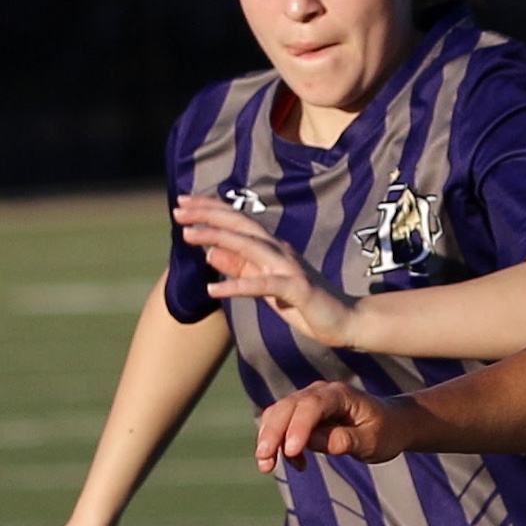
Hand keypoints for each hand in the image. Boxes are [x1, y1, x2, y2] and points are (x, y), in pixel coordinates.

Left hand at [173, 195, 358, 345]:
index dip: (210, 210)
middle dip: (207, 215)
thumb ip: (240, 268)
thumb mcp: (265, 286)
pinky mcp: (297, 289)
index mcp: (273, 248)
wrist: (347, 321)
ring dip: (217, 238)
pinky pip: (262, 285)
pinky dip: (237, 285)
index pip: (238, 221)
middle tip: (177, 209)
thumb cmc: (307, 304)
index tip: (183, 204)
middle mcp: (280, 251)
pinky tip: (212, 288)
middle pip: (240, 225)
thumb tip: (210, 252)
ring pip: (249, 246)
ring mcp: (290, 268)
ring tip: (188, 236)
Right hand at [256, 384, 416, 474]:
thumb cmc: (384, 432)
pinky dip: (278, 443)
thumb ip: (345, 440)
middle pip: (288, 407)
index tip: (291, 451)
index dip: (299, 427)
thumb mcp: (372, 441)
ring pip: (278, 414)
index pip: (312, 406)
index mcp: (340, 394)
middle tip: (264, 460)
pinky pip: (281, 424)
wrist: (389, 424)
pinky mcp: (302, 414)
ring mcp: (308, 401)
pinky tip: (297, 464)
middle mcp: (320, 392)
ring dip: (268, 439)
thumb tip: (313, 442)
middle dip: (273, 433)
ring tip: (266, 466)